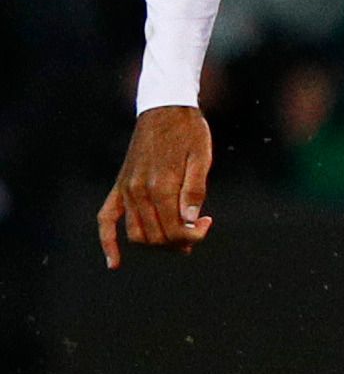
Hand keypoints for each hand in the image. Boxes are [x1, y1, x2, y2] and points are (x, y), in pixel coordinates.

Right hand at [96, 105, 213, 266]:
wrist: (165, 109)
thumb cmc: (189, 132)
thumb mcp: (201, 158)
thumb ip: (195, 190)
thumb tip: (190, 221)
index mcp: (161, 184)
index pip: (174, 229)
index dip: (193, 235)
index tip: (207, 223)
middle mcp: (139, 191)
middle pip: (156, 236)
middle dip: (179, 241)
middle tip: (197, 228)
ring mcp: (126, 189)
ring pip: (136, 234)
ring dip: (157, 244)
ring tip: (179, 235)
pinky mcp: (119, 186)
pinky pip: (106, 219)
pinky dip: (108, 242)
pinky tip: (115, 263)